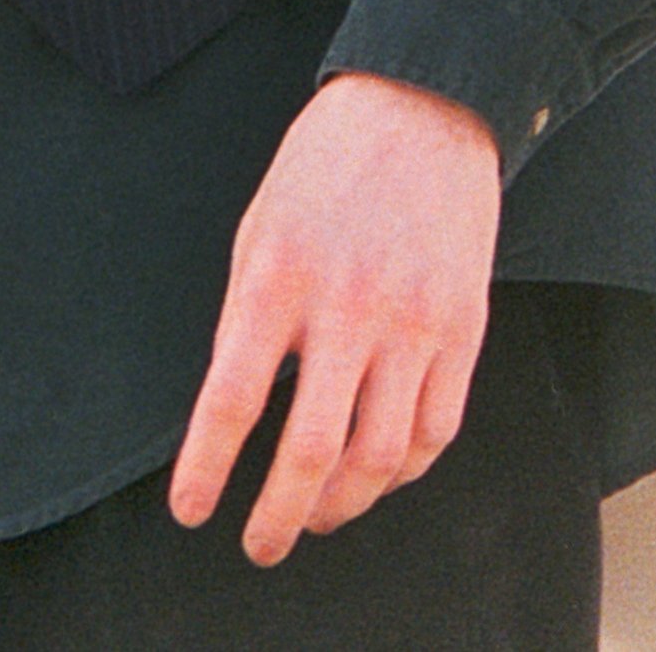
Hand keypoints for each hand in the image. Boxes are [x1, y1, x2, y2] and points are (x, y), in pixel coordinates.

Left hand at [167, 72, 502, 563]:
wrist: (421, 110)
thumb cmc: (322, 168)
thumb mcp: (259, 227)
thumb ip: (250, 318)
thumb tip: (241, 409)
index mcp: (276, 277)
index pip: (231, 399)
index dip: (207, 467)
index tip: (190, 511)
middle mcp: (347, 308)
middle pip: (312, 448)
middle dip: (280, 513)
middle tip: (260, 544)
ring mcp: (414, 323)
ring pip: (383, 454)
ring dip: (345, 501)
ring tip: (317, 515)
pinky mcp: (464, 329)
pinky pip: (438, 429)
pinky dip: (404, 470)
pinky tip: (376, 478)